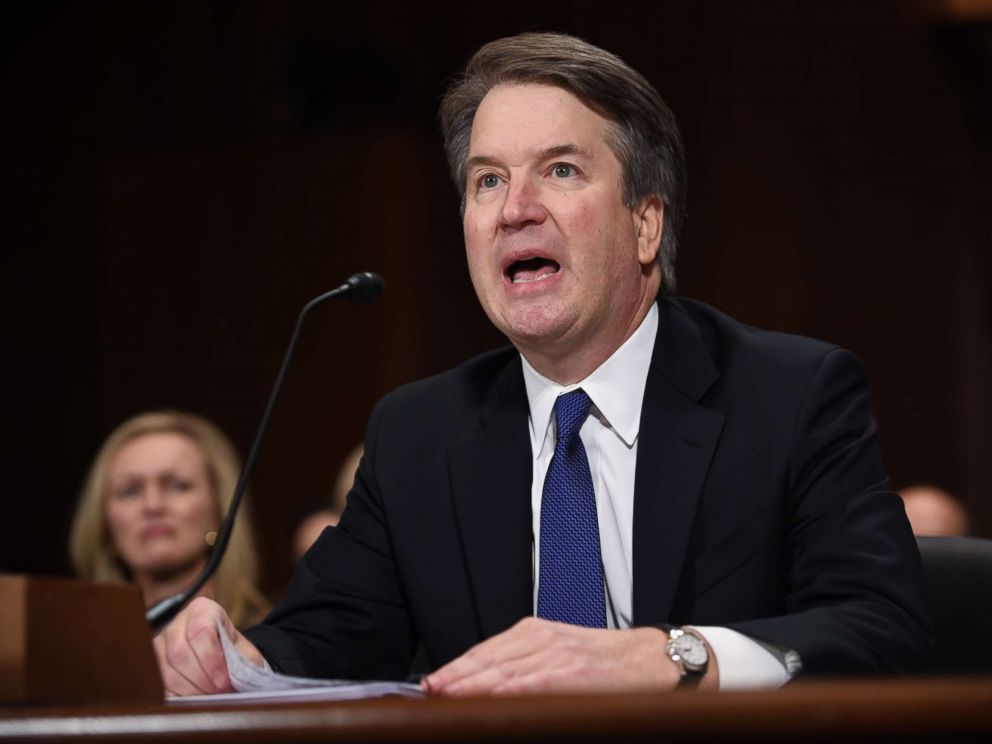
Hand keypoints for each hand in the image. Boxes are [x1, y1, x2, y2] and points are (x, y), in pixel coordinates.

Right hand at [152, 596, 264, 695]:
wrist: (220, 653)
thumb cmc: (233, 651)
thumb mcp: (244, 651)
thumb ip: (243, 661)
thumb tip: (235, 680)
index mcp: (202, 610)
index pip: (200, 632)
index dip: (211, 660)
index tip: (223, 681)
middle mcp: (176, 622)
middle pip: (179, 652)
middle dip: (201, 679)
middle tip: (218, 692)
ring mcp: (159, 642)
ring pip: (166, 671)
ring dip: (190, 690)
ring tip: (209, 697)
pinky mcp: (152, 664)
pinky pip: (160, 685)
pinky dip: (178, 696)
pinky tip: (194, 699)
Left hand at [423, 617, 679, 695]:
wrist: (652, 659)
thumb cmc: (606, 662)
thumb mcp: (560, 652)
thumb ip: (526, 665)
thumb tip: (487, 686)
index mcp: (535, 632)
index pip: (485, 651)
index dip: (456, 668)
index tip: (432, 683)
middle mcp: (541, 638)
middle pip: (487, 660)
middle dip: (456, 679)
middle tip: (428, 693)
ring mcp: (557, 654)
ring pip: (504, 672)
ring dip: (472, 687)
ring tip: (446, 698)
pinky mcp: (573, 672)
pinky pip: (534, 683)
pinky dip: (509, 691)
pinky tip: (490, 700)